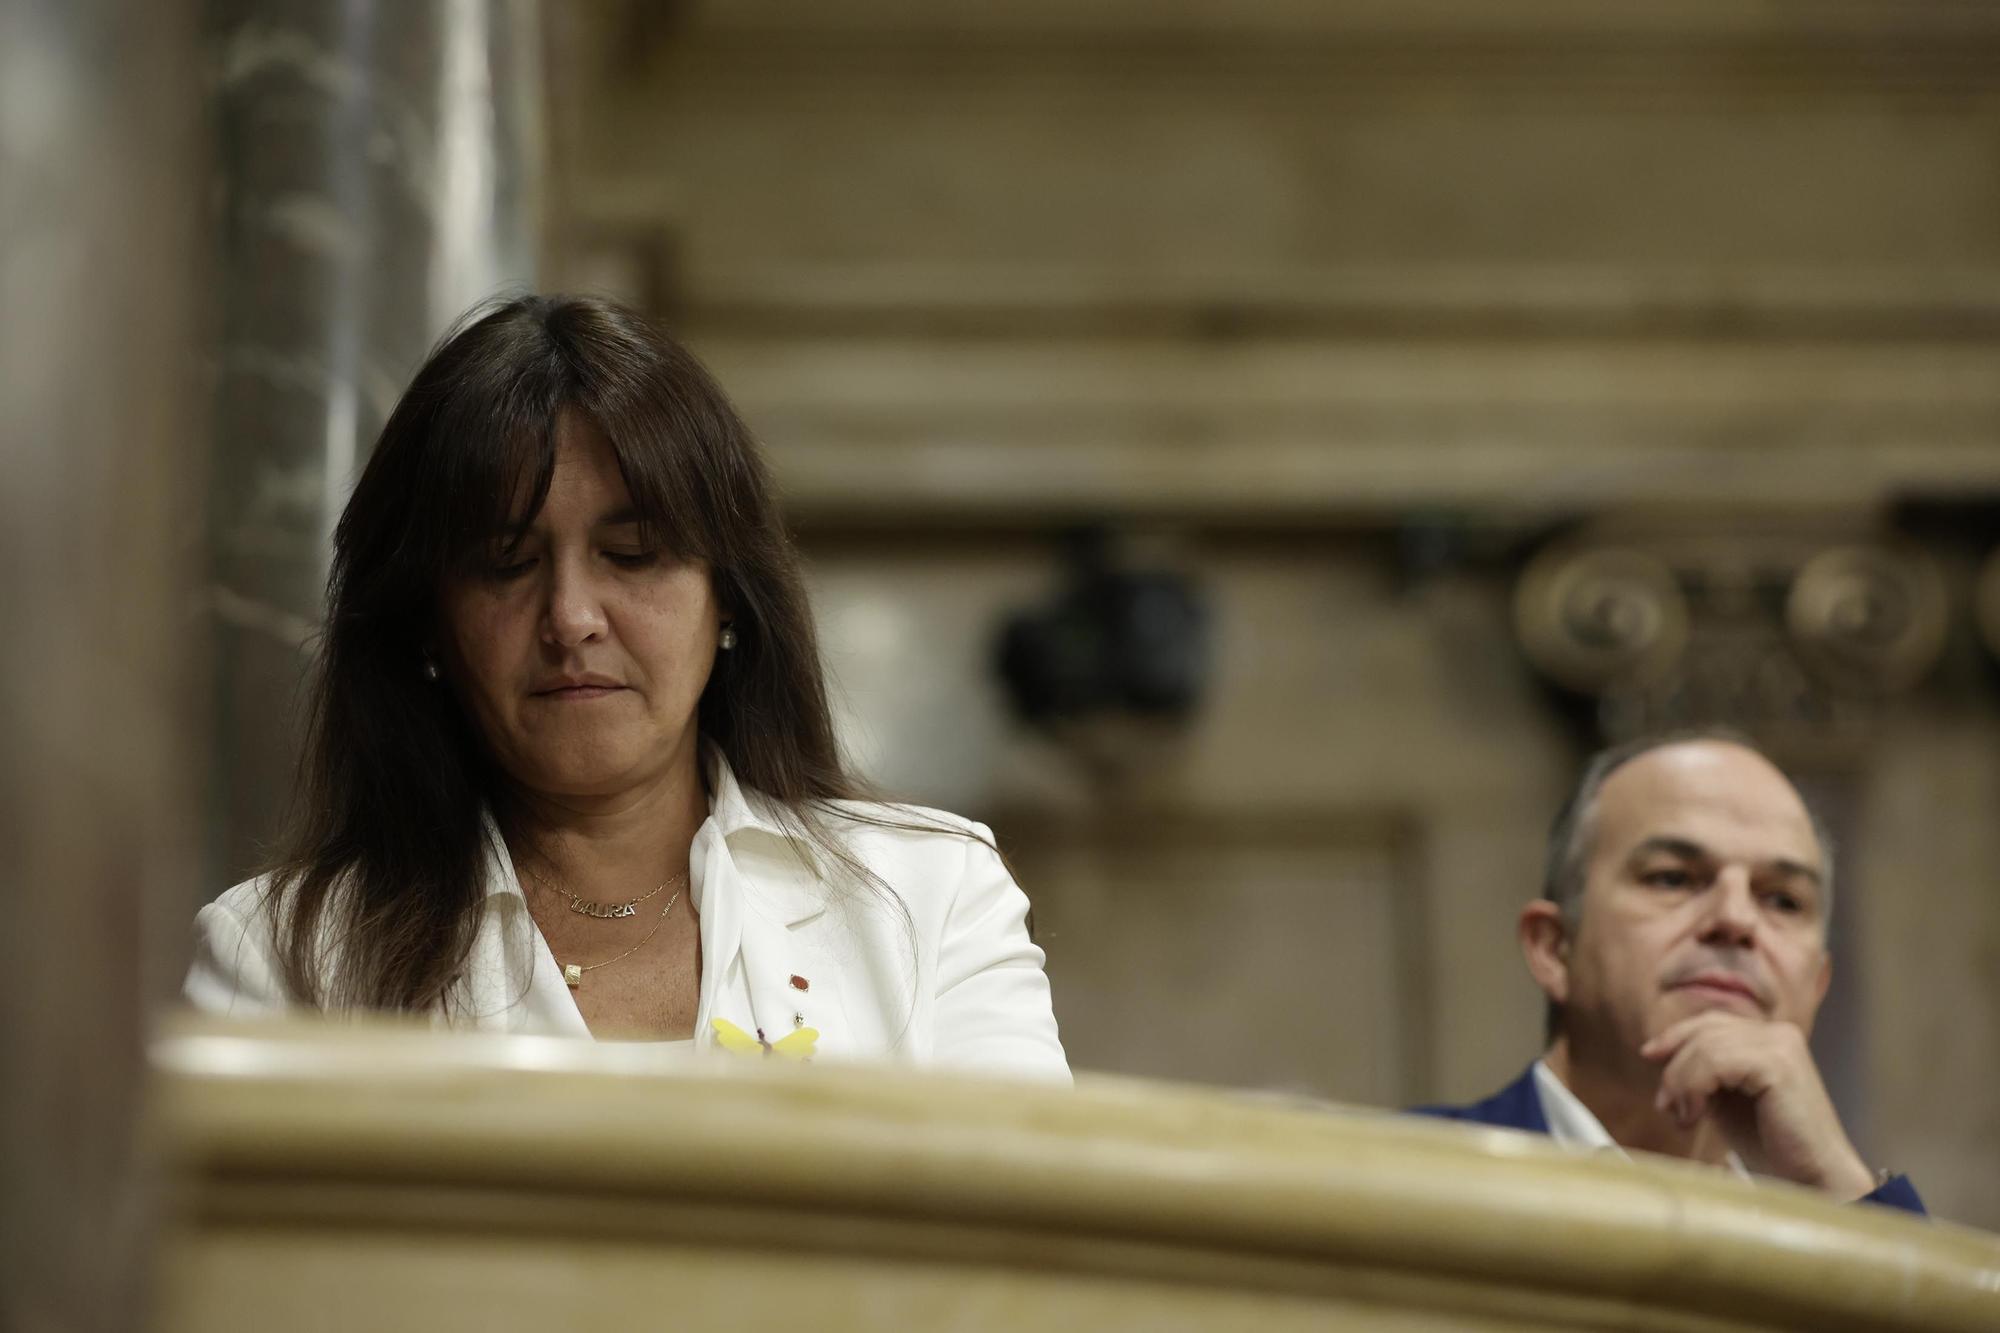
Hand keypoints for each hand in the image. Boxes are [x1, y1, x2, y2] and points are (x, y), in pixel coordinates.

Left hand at [1640, 1012, 1876, 1199]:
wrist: (1812, 1180)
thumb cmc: (1772, 1145)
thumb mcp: (1727, 1098)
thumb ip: (1703, 1073)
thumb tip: (1657, 1053)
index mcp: (1770, 1038)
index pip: (1710, 1023)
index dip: (1675, 1038)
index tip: (1649, 1057)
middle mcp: (1778, 1034)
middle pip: (1703, 1031)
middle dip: (1675, 1067)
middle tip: (1666, 1106)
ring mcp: (1780, 1045)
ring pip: (1704, 1047)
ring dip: (1682, 1083)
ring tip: (1684, 1118)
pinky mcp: (1777, 1064)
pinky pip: (1715, 1061)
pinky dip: (1694, 1087)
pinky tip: (1696, 1116)